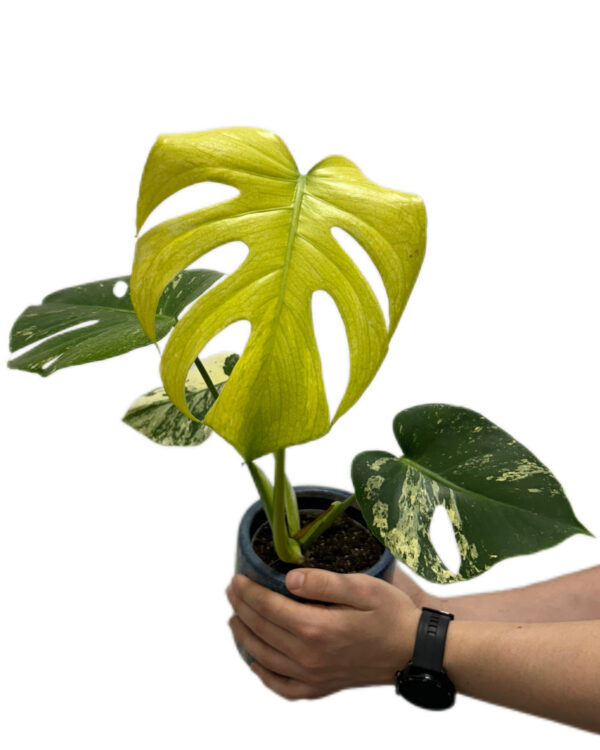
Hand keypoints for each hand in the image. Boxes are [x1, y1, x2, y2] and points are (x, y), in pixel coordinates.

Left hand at [226, 568, 419, 699]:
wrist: (415, 651)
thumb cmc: (391, 614)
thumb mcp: (361, 587)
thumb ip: (322, 582)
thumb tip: (288, 579)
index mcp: (316, 628)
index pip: (268, 608)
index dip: (248, 592)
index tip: (236, 578)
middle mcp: (309, 656)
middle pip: (261, 630)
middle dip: (241, 608)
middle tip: (232, 591)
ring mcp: (313, 676)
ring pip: (264, 657)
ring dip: (244, 636)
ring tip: (235, 619)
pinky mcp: (321, 687)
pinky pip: (282, 687)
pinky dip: (264, 674)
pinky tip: (257, 661)